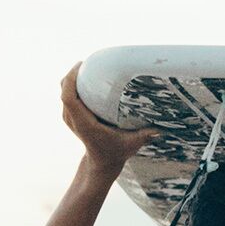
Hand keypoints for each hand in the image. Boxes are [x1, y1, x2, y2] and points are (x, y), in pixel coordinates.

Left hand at [60, 64, 153, 178]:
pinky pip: (68, 96)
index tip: (82, 65)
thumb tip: (160, 129)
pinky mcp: (71, 117)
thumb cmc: (117, 153)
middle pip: (64, 90)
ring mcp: (70, 119)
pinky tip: (87, 79)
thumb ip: (145, 136)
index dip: (71, 79)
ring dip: (72, 78)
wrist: (101, 163)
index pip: (69, 98)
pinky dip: (73, 85)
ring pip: (64, 91)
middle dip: (72, 73)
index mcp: (84, 124)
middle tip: (89, 62)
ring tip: (88, 68)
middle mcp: (73, 120)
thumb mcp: (132, 145)